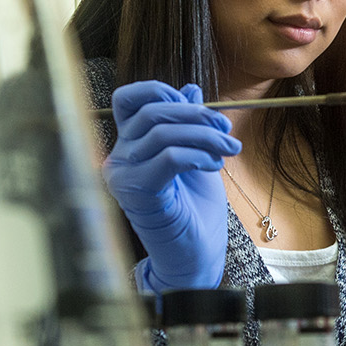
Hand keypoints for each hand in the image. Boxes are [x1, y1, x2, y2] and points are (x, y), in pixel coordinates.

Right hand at [103, 81, 238, 290]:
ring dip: (205, 137)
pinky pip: (168, 158)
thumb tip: (191, 89)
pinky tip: (213, 166)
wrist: (195, 257)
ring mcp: (123, 176)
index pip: (128, 99)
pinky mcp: (137, 193)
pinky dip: (197, 155)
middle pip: (151, 113)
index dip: (162, 92)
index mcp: (128, 145)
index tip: (200, 108)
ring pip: (162, 134)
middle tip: (227, 130)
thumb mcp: (196, 156)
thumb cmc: (194, 211)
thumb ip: (188, 125)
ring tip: (228, 151)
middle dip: (197, 116)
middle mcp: (118, 158)